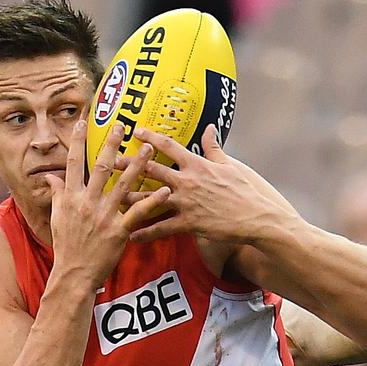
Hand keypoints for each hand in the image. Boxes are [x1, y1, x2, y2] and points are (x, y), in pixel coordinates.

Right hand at [45, 121, 170, 287]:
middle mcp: (87, 202)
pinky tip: (165, 191)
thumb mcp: (57, 217)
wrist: (74, 273)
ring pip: (123, 185)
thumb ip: (57, 194)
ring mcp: (104, 216)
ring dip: (138, 165)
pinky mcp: (119, 230)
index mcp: (71, 197)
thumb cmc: (66, 246)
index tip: (81, 122)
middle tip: (122, 125)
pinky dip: (152, 201)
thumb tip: (50, 176)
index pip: (72, 162)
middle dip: (112, 144)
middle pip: (100, 167)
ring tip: (150, 149)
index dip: (76, 140)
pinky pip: (138, 213)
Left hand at [122, 124, 298, 244]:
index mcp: (197, 164)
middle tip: (108, 161)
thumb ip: (215, 148)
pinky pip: (162, 229)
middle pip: (151, 170)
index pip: (168, 146)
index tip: (134, 131)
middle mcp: (188, 181)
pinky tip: (130, 236)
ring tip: (110, 199)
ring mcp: (187, 203)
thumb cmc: (248, 190)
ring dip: (129, 199)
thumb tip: (210, 129)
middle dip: (128, 165)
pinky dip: (145, 233)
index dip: (150, 137)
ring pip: (151, 199)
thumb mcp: (231, 165)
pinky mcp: (190, 224)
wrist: (258, 217)